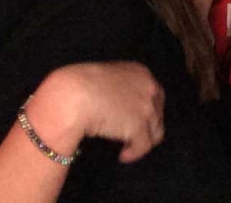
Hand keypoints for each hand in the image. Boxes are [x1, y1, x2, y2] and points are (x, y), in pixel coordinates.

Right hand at [25, 62, 164, 162]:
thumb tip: (118, 104)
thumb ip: (118, 88)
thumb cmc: (80, 85)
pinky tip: (123, 156)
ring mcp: (146, 108)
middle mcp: (149, 88)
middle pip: (158, 113)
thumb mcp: (106, 79)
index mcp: (140, 73)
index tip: (137, 119)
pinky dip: (133, 154)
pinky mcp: (139, 127)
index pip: (156, 94)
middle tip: (134, 136)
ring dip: (142, 141)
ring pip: (155, 132)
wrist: (72, 96)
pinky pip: (143, 146)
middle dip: (148, 126)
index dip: (148, 110)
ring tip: (128, 148)